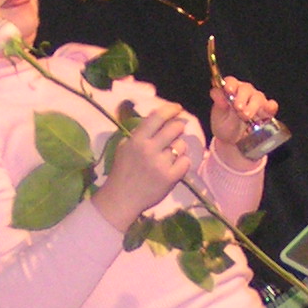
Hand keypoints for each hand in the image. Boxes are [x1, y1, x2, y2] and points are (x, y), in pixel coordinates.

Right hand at [91, 103, 191, 230]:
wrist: (121, 200)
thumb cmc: (122, 172)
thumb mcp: (124, 147)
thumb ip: (139, 133)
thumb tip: (158, 118)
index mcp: (137, 140)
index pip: (158, 117)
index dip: (170, 109)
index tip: (177, 108)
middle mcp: (149, 150)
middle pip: (175, 128)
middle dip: (179, 127)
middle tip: (177, 131)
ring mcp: (161, 164)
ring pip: (181, 145)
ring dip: (179, 147)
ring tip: (170, 155)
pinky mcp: (170, 178)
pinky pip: (186, 162)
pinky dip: (182, 163)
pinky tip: (174, 166)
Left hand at [210, 76, 278, 169]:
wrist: (233, 141)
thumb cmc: (224, 125)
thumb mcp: (218, 116)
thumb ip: (218, 104)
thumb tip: (216, 93)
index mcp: (231, 90)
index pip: (231, 81)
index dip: (230, 84)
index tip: (229, 90)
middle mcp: (245, 92)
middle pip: (246, 88)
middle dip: (242, 98)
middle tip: (238, 108)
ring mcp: (257, 100)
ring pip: (258, 97)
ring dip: (252, 105)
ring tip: (246, 116)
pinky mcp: (267, 110)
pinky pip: (271, 106)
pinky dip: (270, 107)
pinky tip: (267, 111)